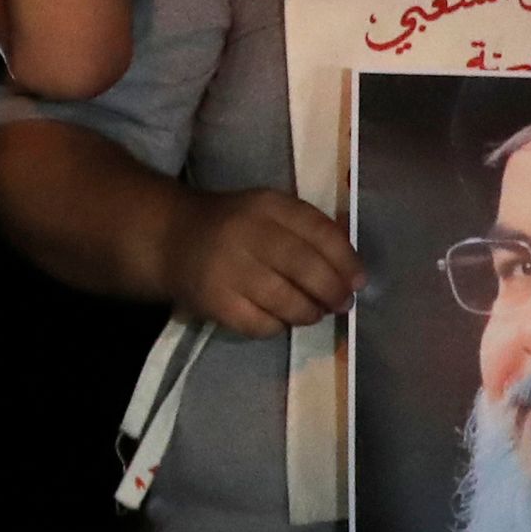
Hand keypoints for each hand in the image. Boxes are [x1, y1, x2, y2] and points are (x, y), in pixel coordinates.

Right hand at [163, 187, 361, 337]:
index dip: (346, 260)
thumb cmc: (234, 227)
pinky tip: (279, 319)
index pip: (318, 231)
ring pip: (286, 300)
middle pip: (305, 267)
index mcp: (267, 205)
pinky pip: (260, 324)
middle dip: (332, 290)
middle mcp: (246, 232)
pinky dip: (278, 326)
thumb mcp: (269, 213)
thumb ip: (309, 232)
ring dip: (310, 312)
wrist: (171, 238)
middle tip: (343, 304)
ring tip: (313, 312)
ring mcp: (227, 269)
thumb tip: (353, 272)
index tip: (359, 281)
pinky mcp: (215, 301)